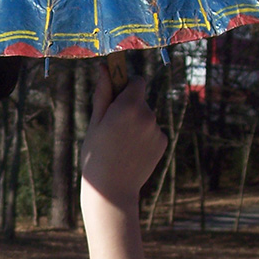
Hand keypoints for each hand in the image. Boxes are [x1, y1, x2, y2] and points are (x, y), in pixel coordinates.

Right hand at [80, 66, 167, 206]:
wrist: (112, 190)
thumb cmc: (96, 155)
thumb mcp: (95, 122)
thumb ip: (103, 93)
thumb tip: (104, 68)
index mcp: (129, 106)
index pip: (137, 81)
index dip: (126, 85)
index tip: (116, 94)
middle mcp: (148, 115)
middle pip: (140, 100)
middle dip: (129, 106)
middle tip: (112, 127)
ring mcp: (157, 130)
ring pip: (146, 116)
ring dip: (136, 122)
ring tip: (120, 144)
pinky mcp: (163, 142)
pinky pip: (152, 131)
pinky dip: (143, 136)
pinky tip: (131, 151)